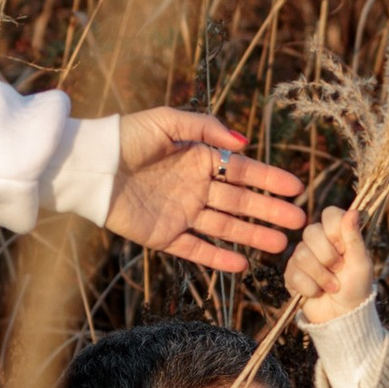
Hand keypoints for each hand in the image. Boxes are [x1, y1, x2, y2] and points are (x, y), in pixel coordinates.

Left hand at [104, 108, 305, 276]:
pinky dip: (217, 259)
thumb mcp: (166, 121)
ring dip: (252, 236)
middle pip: (240, 202)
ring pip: (225, 228)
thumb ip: (205, 128)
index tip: (296, 189)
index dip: (270, 180)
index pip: (242, 171)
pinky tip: (242, 265)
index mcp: (199, 158)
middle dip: (270, 211)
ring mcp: (181, 213)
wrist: (89, 167)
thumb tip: (243, 143)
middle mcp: (195, 187)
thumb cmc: (125, 138)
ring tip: (281, 245)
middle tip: (299, 221)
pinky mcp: (164, 235)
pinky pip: (196, 249)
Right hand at [285, 203, 375, 325]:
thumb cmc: (357, 287)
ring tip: (333, 287)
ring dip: (322, 276)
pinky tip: (318, 293)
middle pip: (311, 232)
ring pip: (302, 255)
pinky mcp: (291, 274)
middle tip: (339, 269)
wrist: (343, 316)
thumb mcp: (361, 262)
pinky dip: (311, 288)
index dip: (335, 230)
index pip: (330, 214)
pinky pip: (294, 274)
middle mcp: (318, 241)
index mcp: (337, 234)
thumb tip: (353, 210)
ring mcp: (302, 257)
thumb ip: (354, 237)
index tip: (344, 248)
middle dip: (328, 257)